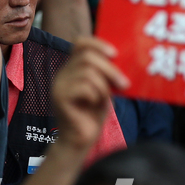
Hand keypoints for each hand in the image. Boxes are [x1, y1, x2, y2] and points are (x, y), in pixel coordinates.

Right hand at [51, 37, 128, 151]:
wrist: (79, 141)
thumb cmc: (92, 116)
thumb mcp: (102, 90)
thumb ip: (105, 75)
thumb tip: (119, 62)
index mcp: (72, 69)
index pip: (80, 43)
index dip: (98, 44)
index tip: (115, 55)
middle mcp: (62, 74)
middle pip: (87, 56)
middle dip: (110, 69)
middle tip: (125, 85)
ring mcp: (59, 85)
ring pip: (87, 72)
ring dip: (104, 86)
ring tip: (106, 99)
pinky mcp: (60, 98)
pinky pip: (85, 87)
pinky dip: (97, 95)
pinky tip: (94, 104)